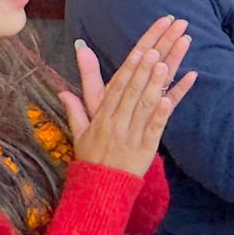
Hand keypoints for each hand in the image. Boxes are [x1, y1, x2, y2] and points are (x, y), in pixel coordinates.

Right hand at [60, 17, 197, 176]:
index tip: (143, 46)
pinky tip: (171, 97)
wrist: (98, 190)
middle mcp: (116, 120)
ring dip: (155, 82)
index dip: (132, 64)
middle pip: (133, 88)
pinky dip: (162, 113)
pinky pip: (154, 128)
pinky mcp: (144, 148)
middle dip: (148, 64)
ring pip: (143, 104)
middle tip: (160, 44)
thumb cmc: (91, 159)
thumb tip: (63, 90)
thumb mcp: (79, 133)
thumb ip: (75, 109)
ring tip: (166, 61)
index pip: (118, 84)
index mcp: (102, 114)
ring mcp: (130, 133)